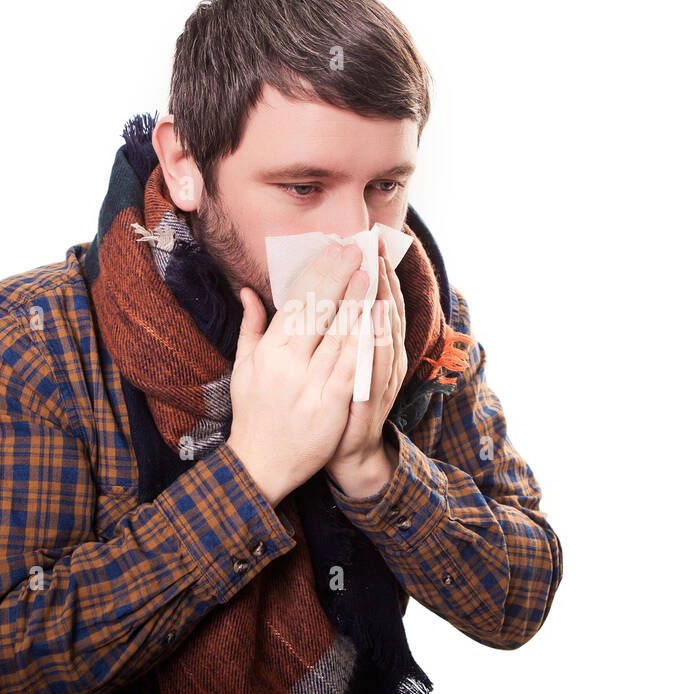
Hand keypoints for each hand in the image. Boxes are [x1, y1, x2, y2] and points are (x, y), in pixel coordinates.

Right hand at [226, 241, 368, 505]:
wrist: (262, 463)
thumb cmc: (255, 413)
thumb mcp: (244, 368)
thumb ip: (250, 328)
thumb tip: (248, 291)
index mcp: (267, 352)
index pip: (295, 303)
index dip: (318, 274)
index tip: (334, 251)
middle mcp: (286, 365)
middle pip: (317, 312)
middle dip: (339, 278)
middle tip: (357, 250)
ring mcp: (308, 385)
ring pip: (337, 335)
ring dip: (356, 302)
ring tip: (371, 273)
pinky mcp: (329, 405)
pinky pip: (350, 367)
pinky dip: (363, 341)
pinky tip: (375, 319)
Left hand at [325, 236, 407, 496]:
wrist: (346, 451)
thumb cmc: (333, 399)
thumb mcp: (327, 358)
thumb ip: (322, 324)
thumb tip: (307, 287)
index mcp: (371, 343)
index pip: (374, 300)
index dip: (373, 272)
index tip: (367, 242)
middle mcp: (384, 357)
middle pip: (387, 311)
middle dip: (381, 279)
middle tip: (376, 248)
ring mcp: (382, 379)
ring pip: (386, 337)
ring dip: (384, 306)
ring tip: (379, 277)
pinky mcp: (373, 400)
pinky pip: (377, 369)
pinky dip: (377, 346)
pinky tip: (375, 325)